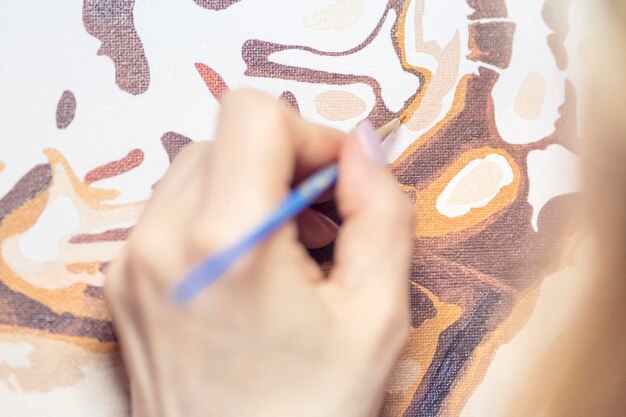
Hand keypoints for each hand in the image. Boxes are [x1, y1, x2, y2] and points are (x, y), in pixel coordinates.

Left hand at [105, 89, 413, 416]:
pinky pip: (174, 213)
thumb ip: (381, 212)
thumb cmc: (312, 410)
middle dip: (284, 164)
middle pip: (226, 139)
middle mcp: (160, 240)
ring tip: (288, 250)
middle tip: (321, 222)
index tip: (339, 184)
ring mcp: (130, 262)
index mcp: (224, 241)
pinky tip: (247, 271)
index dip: (309, 135)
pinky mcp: (121, 282)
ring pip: (198, 172)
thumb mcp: (376, 314)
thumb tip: (362, 144)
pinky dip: (218, 219)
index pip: (252, 114)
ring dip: (251, 190)